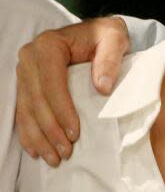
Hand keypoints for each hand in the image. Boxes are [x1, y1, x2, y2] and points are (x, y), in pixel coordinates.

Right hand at [15, 16, 129, 165]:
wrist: (98, 33)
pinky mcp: (25, 83)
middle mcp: (30, 57)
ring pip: (26, 111)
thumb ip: (110, 59)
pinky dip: (29, 133)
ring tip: (54, 158)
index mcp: (49, 45)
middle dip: (50, 130)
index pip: (52, 84)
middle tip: (66, 153)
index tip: (75, 134)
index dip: (61, 111)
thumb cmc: (107, 36)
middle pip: (36, 101)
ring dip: (38, 138)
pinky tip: (36, 150)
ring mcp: (24, 71)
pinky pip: (23, 112)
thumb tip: (102, 88)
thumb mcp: (115, 38)